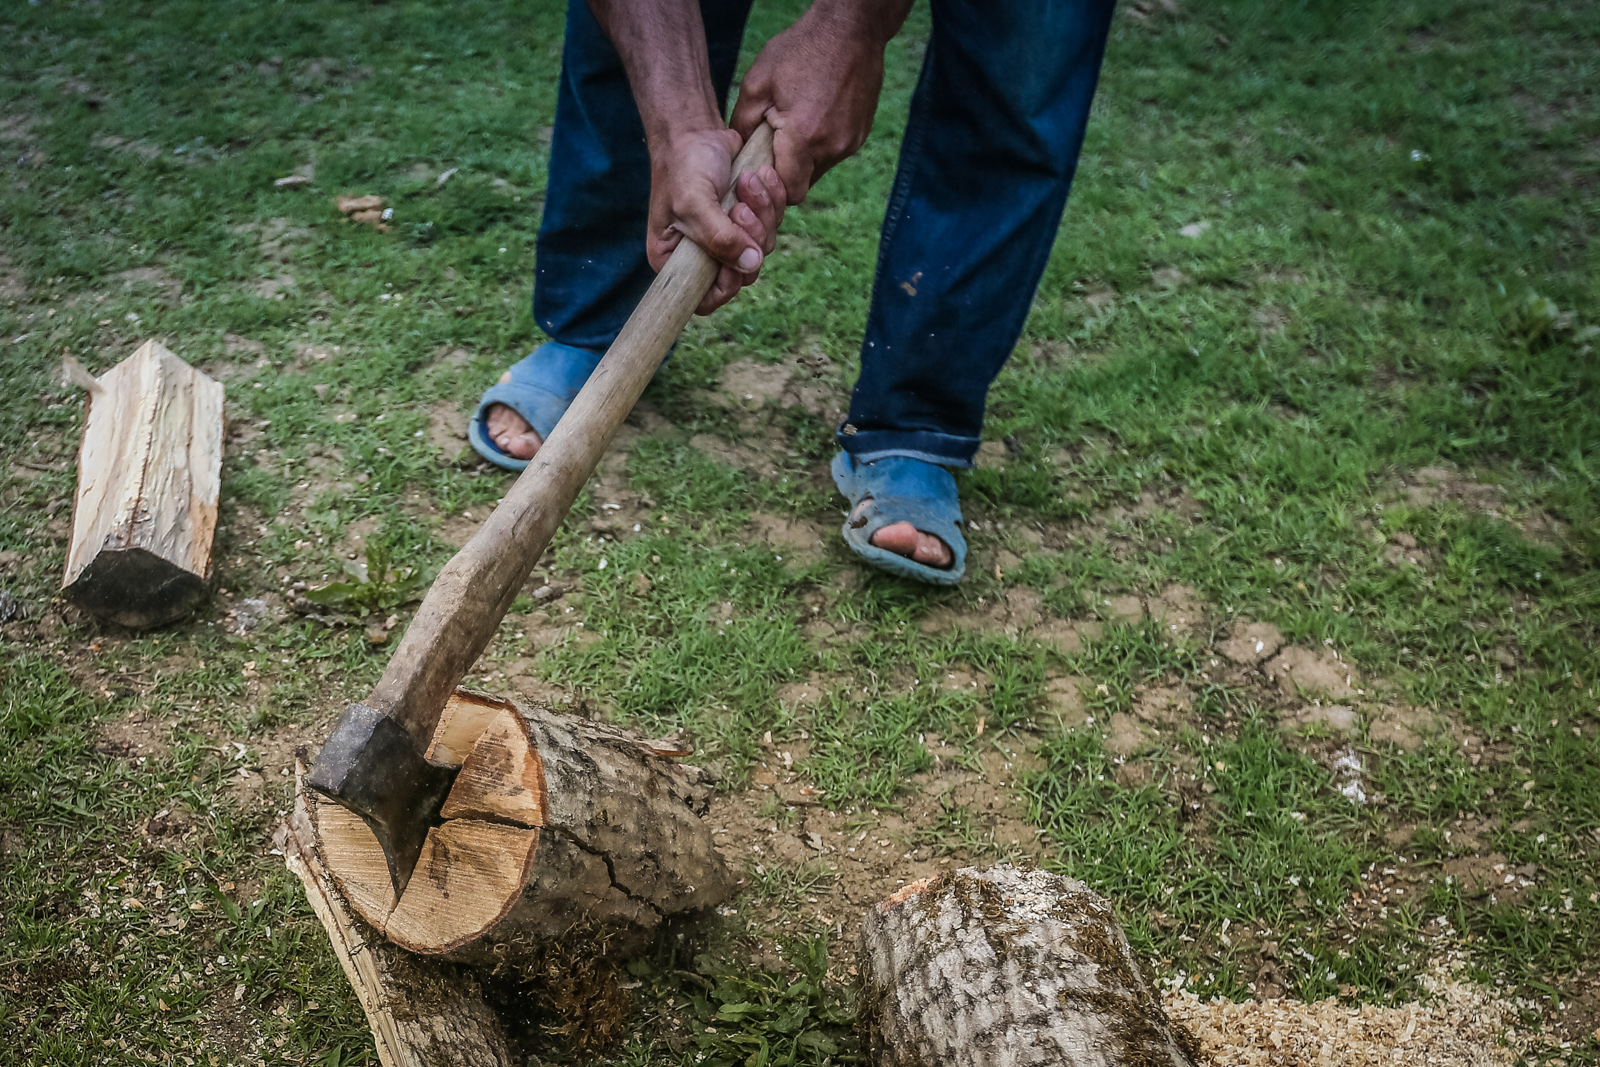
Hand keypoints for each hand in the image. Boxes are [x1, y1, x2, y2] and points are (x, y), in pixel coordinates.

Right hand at [647, 126, 787, 313]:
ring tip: (747, 181)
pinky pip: (773, 224)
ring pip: (762, 248)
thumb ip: (719, 237)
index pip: (706, 299)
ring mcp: (728, 239)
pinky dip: (772, 200)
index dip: (726, 285)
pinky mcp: (749, 220)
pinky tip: (761, 176)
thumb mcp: (694, 203)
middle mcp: (703, 255)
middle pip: (743, 274)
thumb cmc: (684, 166)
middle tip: (739, 207)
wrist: (696, 130)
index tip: (735, 259)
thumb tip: (751, 265)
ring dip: (762, 213)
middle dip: (750, 238)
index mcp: (676, 261)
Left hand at [729, 1, 900, 205]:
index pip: (788, 192)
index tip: (759, 170)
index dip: (771, 187)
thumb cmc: (800, 50)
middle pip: (804, 185)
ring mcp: (851, 142)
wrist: (850, 28)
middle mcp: (833, 147)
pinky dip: (821, 145)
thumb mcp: (757, 82)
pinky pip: (835, 153)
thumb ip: (742, 124)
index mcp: (804, 138)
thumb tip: (737, 152)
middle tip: (771, 149)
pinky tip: (812, 118)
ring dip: (804, 160)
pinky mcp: (861, 134)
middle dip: (786, 175)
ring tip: (792, 128)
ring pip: (820, 170)